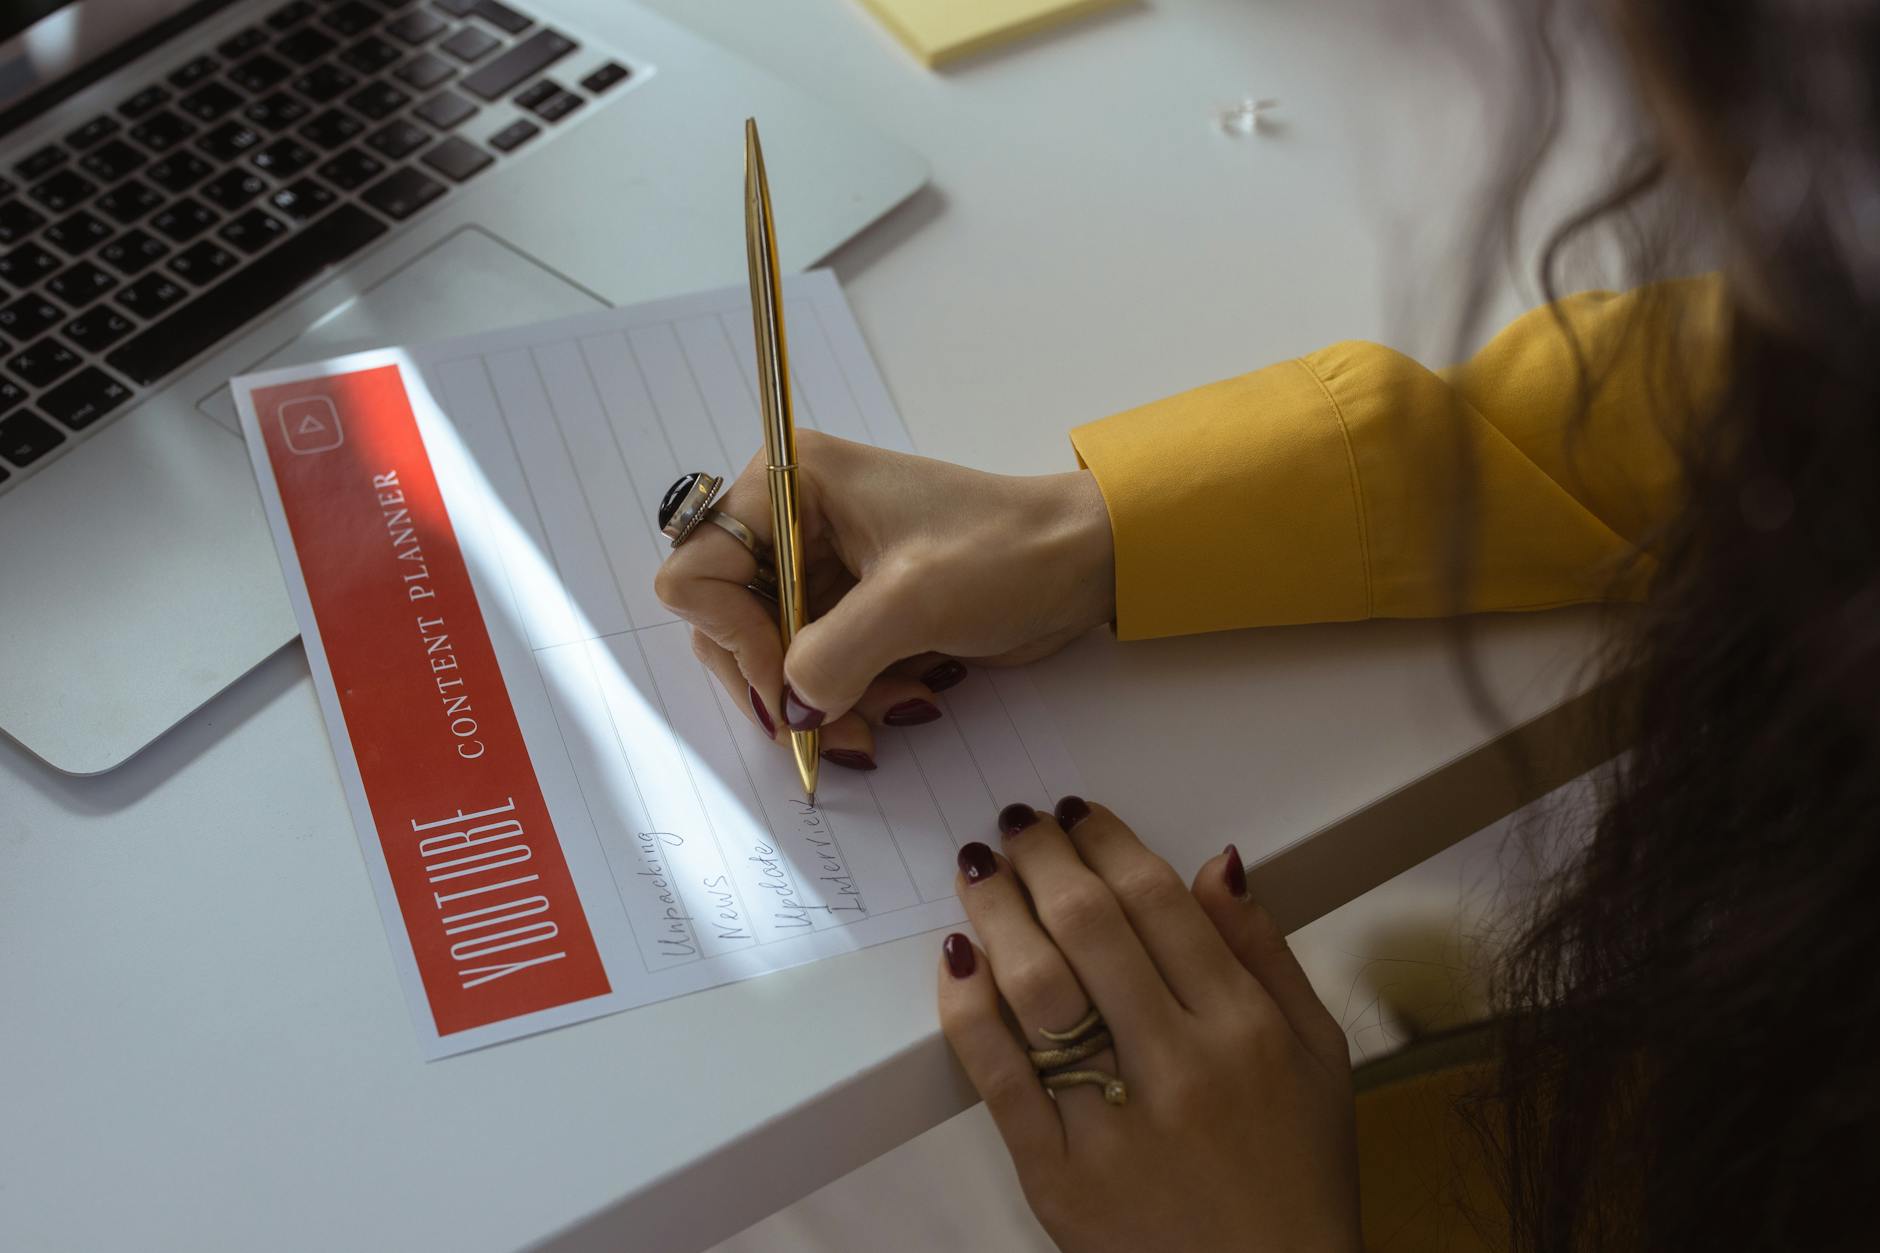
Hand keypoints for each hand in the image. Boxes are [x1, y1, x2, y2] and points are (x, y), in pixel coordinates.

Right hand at [653, 431, 1113, 767]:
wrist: (1082, 563)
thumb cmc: (1008, 550)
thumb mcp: (915, 602)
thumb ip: (833, 657)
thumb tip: (791, 710)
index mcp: (791, 483)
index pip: (698, 573)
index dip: (735, 638)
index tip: (791, 683)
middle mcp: (790, 521)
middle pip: (726, 625)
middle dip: (782, 683)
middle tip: (830, 727)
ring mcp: (819, 568)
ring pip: (773, 660)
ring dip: (825, 701)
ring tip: (893, 711)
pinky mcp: (851, 609)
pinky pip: (816, 672)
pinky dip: (853, 700)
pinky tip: (908, 697)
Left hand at [937, 799, 1359, 1252]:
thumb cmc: (1297, 1170)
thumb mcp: (1320, 1055)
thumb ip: (1266, 953)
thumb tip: (1218, 861)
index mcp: (1245, 1028)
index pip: (1159, 902)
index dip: (1107, 842)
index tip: (1077, 814)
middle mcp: (1179, 1066)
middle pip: (1090, 927)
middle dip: (1042, 858)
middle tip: (1016, 826)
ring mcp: (1112, 1123)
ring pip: (1038, 990)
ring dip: (998, 913)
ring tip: (980, 873)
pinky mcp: (1056, 1176)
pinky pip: (997, 1078)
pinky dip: (967, 1010)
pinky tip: (957, 959)